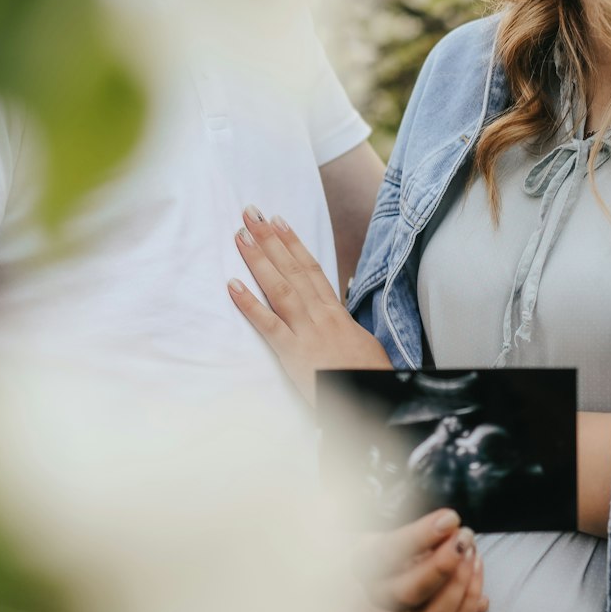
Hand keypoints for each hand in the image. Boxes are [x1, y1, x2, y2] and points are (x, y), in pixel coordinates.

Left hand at [228, 206, 391, 403]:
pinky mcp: (294, 353)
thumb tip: (339, 316)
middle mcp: (321, 314)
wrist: (378, 398)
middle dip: (270, 239)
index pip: (311, 269)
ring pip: (280, 287)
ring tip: (240, 235)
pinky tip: (232, 285)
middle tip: (251, 213)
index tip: (278, 222)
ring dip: (259, 259)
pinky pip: (268, 325)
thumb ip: (346, 326)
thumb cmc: (370, 377)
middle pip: (293, 269)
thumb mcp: (363, 343)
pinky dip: (249, 304)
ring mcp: (307, 331)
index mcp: (336, 312)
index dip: (293, 243)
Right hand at [354, 509, 487, 611]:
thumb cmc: (404, 540)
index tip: (449, 519)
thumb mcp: (404, 528)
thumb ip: (423, 529)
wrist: (403, 558)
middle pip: (409, 593)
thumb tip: (450, 523)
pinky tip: (477, 566)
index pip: (388, 553)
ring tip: (472, 550)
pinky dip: (474, 596)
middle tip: (464, 537)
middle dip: (443, 566)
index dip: (421, 537)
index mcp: (367, 563)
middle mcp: (383, 595)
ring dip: (461, 583)